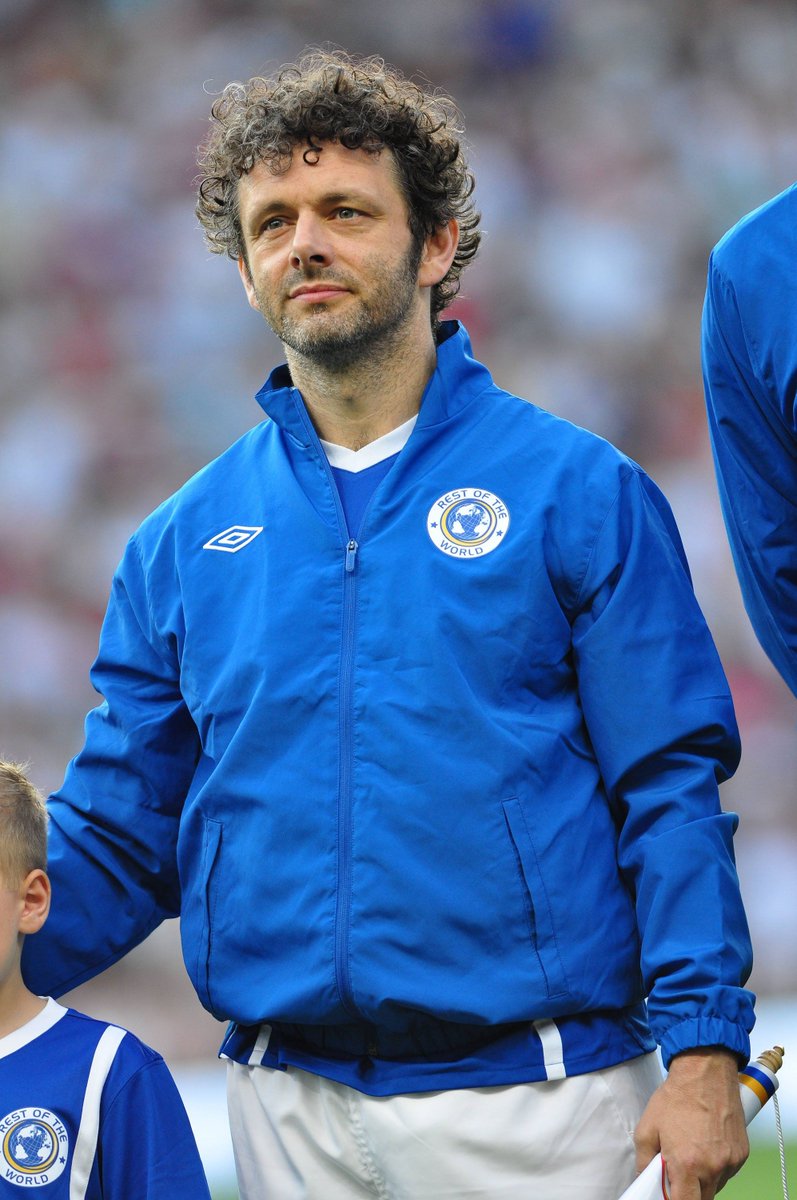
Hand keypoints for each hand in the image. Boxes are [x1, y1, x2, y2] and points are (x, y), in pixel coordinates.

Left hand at [634, 1047, 748, 1199]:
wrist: (705, 1072)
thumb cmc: (675, 1097)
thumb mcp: (647, 1128)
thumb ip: (644, 1161)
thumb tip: (645, 1179)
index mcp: (687, 1165)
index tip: (669, 1193)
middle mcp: (712, 1167)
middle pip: (702, 1199)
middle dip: (689, 1192)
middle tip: (678, 1171)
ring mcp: (730, 1162)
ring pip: (716, 1187)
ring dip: (704, 1179)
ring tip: (693, 1151)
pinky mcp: (741, 1154)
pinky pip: (728, 1172)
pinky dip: (717, 1166)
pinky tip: (707, 1144)